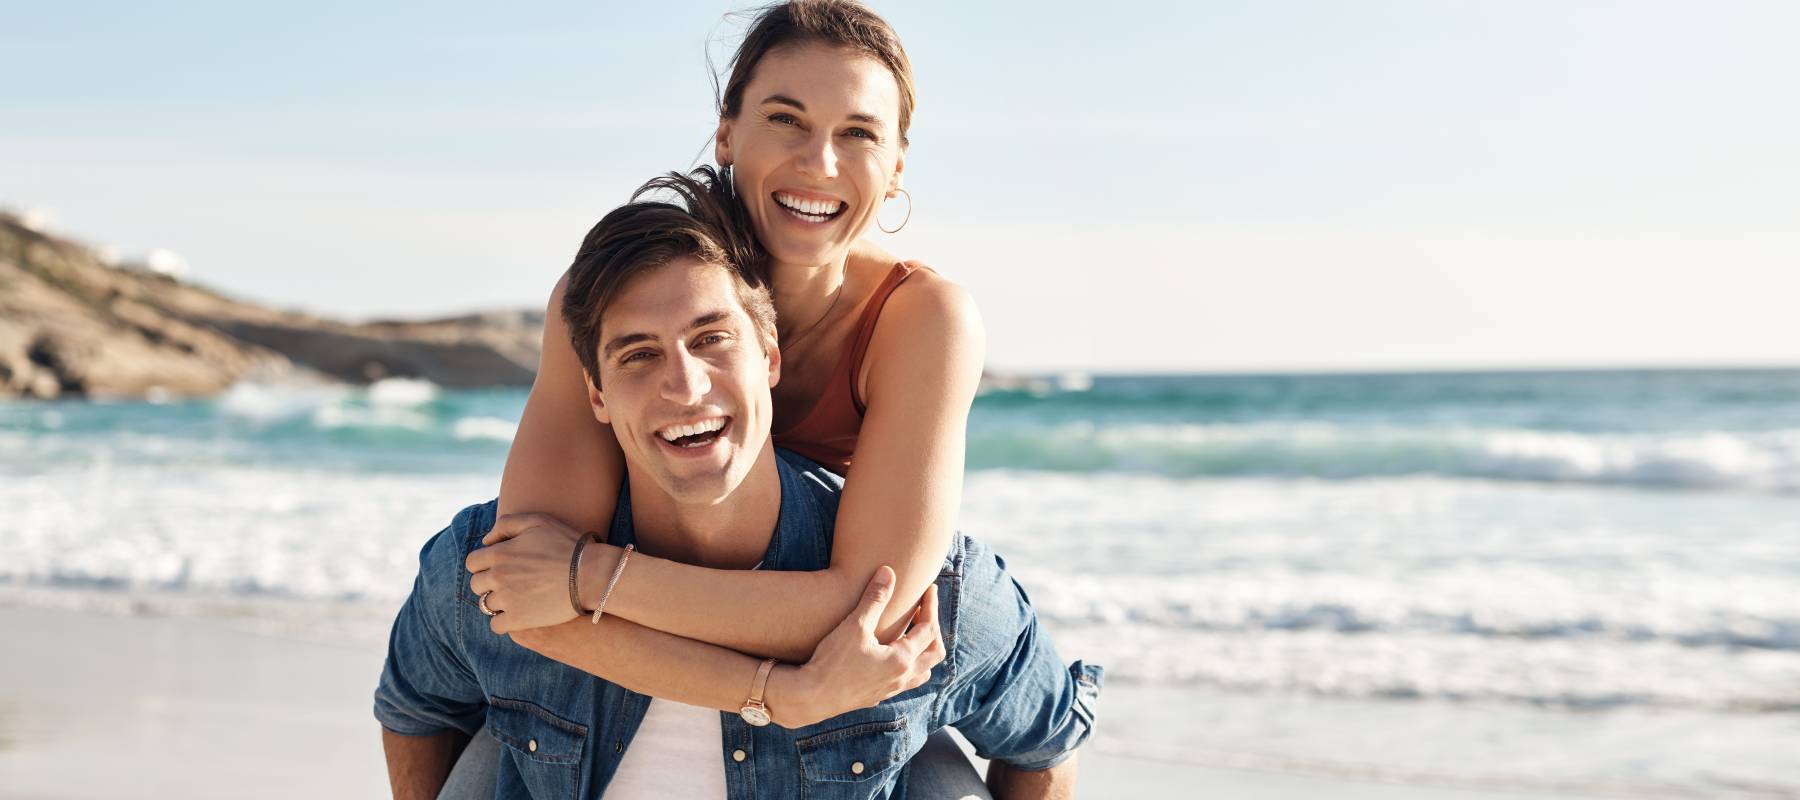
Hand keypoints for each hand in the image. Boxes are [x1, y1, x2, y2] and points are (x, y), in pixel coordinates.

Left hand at [465, 512, 597, 633]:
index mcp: (499, 553)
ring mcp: (507, 600)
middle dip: (489, 583)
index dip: (484, 564)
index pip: (473, 562)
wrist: (591, 574)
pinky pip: (496, 626)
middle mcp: (498, 577)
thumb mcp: (538, 521)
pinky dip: (504, 622)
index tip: (500, 567)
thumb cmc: (567, 545)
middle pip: (477, 585)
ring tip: (516, 599)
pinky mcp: (518, 620)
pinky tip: (517, 616)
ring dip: (497, 602)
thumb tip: (486, 541)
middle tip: (510, 583)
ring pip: (486, 605)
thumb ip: (506, 524)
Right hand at [774, 565, 944, 727]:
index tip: (930, 588)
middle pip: (934, 652)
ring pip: (923, 671)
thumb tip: (888, 572)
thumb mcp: (855, 626)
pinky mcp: (877, 696)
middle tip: (924, 610)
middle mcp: (902, 677)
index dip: (931, 605)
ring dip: (924, 650)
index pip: (929, 629)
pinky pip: (905, 681)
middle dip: (933, 628)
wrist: (811, 697)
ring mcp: (891, 690)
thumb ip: (874, 599)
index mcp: (902, 659)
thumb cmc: (832, 661)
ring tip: (913, 633)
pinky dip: (909, 665)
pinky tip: (891, 655)